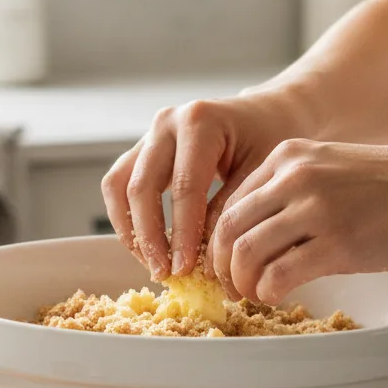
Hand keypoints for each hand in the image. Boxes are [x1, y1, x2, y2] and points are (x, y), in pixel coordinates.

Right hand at [100, 94, 302, 280]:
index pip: (184, 186)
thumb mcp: (262, 173)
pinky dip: (125, 219)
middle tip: (164, 272)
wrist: (265, 115)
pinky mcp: (140, 151)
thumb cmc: (270, 140)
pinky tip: (146, 247)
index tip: (184, 269)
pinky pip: (117, 186)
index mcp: (200, 122)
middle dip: (149, 236)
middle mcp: (167, 123)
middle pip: (141, 186)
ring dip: (129, 230)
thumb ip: (230, 210)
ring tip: (151, 264)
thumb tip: (203, 257)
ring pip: (118, 186)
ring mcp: (149, 135)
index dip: (182, 233)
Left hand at [205, 139, 387, 303]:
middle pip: (228, 229)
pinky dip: (267, 291)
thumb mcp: (332, 170)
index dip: (218, 241)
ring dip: (241, 282)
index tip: (224, 265)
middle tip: (230, 288)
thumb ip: (291, 193)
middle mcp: (295, 177)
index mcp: (288, 158)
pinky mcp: (337, 242)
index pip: (230, 203)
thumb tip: (253, 237)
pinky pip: (278, 274)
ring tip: (251, 295)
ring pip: (246, 252)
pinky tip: (275, 297)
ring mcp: (316, 208)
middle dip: (221, 266)